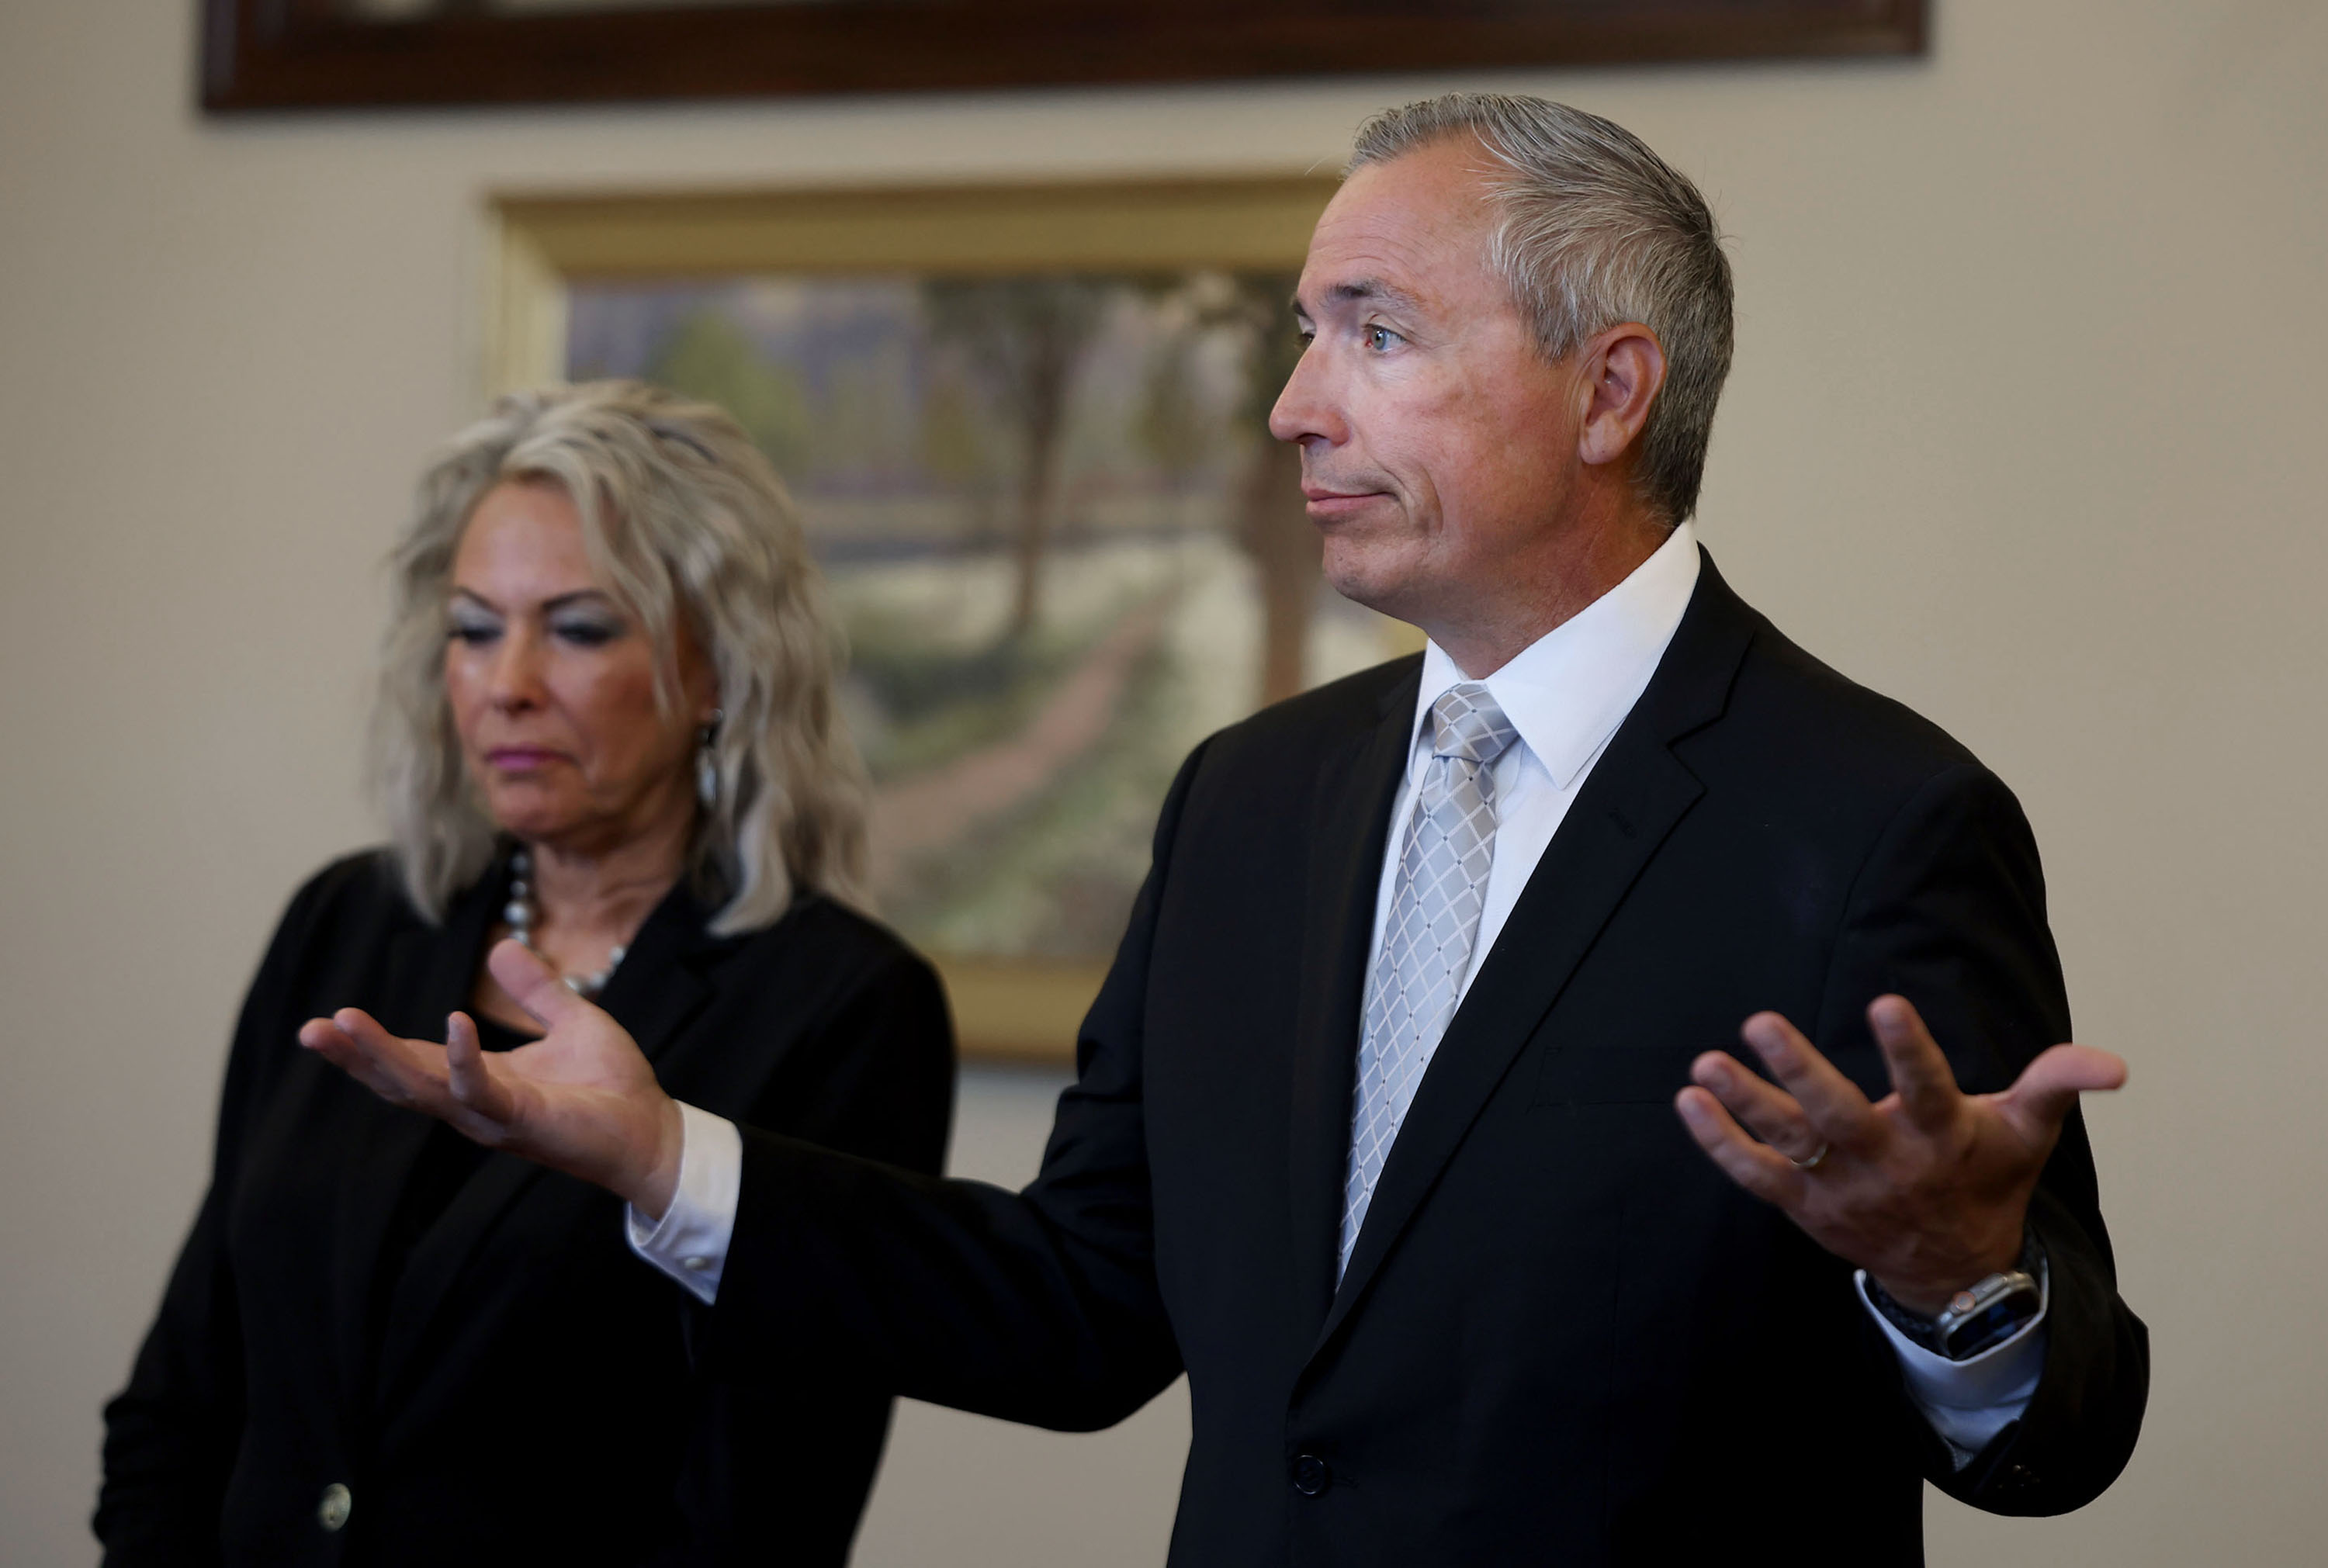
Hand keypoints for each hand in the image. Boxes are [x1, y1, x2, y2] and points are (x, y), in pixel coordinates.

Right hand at [298, 939, 685, 1217]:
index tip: (327, 1021)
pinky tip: (452, 1024)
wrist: (653, 1128)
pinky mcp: (523, 1120)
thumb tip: (502, 946)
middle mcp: (475, 1103)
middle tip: (309, 1029)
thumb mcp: (571, 1021)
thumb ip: (536, 990)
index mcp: (479, 1080)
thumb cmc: (612, 1084)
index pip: (412, 1060)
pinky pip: (482, 1090)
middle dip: (354, 1056)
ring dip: (382, 1058)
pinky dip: (462, 1059)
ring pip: (423, 1088)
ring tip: (343, 1023)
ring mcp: (494, 1115)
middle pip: (400, 1080)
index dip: (370, 1044)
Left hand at [1674, 995, 2125, 1314]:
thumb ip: (2056, 1084)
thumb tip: (2114, 1063)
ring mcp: (1840, 1187)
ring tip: (1704, 1063)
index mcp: (1942, 1136)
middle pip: (1837, 1115)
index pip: (1926, 1085)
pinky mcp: (1806, 1205)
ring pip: (1788, 1143)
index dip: (1907, 1048)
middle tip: (1761, 1021)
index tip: (1884, 1002)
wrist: (1953, 1272)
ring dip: (1743, 1103)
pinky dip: (1719, 1141)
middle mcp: (1887, 1162)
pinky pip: (1755, 1174)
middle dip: (1798, 1070)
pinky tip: (1690, 1100)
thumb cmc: (1986, 1179)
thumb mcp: (2026, 1133)